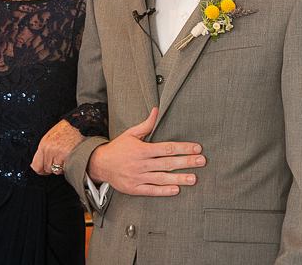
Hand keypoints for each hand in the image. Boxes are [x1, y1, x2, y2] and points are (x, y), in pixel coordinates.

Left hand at [31, 119, 83, 174]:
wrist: (80, 124)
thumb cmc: (66, 129)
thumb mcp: (51, 136)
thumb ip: (44, 149)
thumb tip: (37, 166)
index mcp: (44, 144)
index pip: (36, 165)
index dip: (41, 170)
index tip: (44, 171)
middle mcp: (50, 149)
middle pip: (47, 169)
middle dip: (53, 167)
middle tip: (59, 160)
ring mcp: (59, 153)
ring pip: (57, 171)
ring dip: (61, 168)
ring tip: (66, 157)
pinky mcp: (69, 156)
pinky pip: (66, 169)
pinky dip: (69, 166)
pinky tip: (71, 157)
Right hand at [88, 108, 204, 195]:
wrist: (100, 165)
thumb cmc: (118, 148)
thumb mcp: (130, 134)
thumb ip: (146, 125)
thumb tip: (157, 110)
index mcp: (141, 149)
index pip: (166, 148)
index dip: (182, 148)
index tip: (197, 148)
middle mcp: (140, 164)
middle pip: (167, 163)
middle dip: (186, 162)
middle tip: (201, 161)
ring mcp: (137, 177)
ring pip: (161, 178)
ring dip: (179, 178)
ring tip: (194, 178)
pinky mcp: (134, 189)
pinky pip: (151, 190)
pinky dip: (164, 191)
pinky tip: (176, 189)